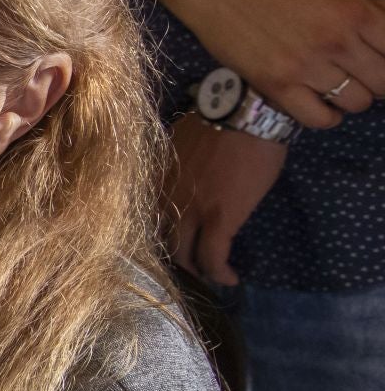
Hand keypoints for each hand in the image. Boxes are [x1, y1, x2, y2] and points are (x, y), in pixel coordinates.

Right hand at [162, 0, 384, 126]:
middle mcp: (336, 43)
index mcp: (355, 12)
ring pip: (356, 102)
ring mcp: (306, 68)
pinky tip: (323, 102)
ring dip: (354, 95)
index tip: (378, 53)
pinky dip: (328, 115)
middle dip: (378, 77)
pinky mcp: (278, 86)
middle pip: (383, 82)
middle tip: (363, 69)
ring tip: (340, 82)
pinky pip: (319, 118)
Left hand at [166, 114, 287, 286]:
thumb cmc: (218, 121)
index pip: (144, 219)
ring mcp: (190, 210)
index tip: (168, 245)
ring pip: (184, 255)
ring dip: (196, 269)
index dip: (155, 237)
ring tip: (209, 275)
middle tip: (189, 267)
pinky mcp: (219, 219)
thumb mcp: (180, 145)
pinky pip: (213, 257)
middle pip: (160, 242)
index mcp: (153, 180)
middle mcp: (164, 198)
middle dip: (174, 259)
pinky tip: (229, 278)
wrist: (244, 112)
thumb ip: (172, 170)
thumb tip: (178, 182)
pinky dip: (220, 272)